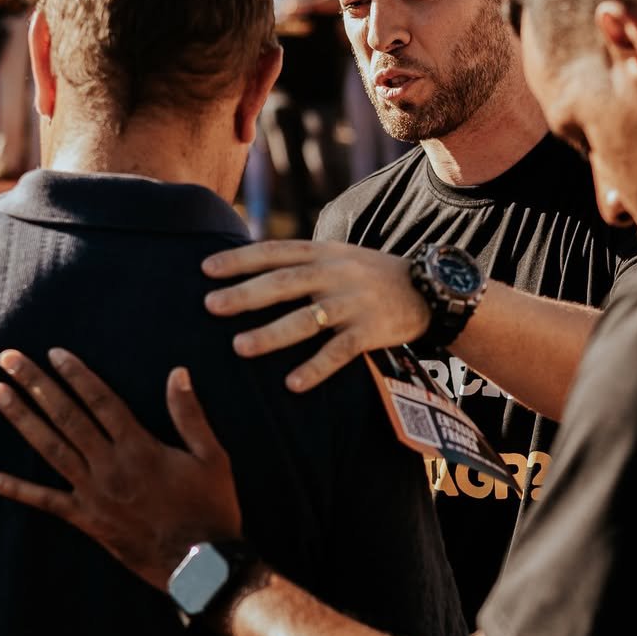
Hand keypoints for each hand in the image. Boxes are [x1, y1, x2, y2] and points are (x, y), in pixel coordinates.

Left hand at [0, 349, 241, 591]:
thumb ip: (190, 415)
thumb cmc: (210, 506)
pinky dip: (18, 490)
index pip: (101, 401)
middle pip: (66, 416)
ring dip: (22, 419)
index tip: (54, 353)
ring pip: (50, 449)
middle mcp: (109, 465)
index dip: (77, 374)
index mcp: (139, 447)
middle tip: (8, 359)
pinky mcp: (86, 518)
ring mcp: (93, 492)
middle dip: (36, 384)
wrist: (199, 562)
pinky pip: (46, 502)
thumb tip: (178, 373)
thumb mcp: (211, 457)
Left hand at [203, 241, 429, 391]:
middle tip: (210, 305)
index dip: (241, 259)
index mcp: (325, 253)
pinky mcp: (371, 331)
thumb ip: (302, 261)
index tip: (205, 268)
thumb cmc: (372, 275)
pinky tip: (292, 384)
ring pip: (308, 318)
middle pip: (286, 282)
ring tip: (240, 347)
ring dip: (273, 333)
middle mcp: (337, 274)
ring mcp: (355, 303)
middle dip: (247, 294)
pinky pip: (340, 351)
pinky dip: (316, 367)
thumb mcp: (339, 256)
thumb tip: (248, 268)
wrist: (430, 289)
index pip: (276, 252)